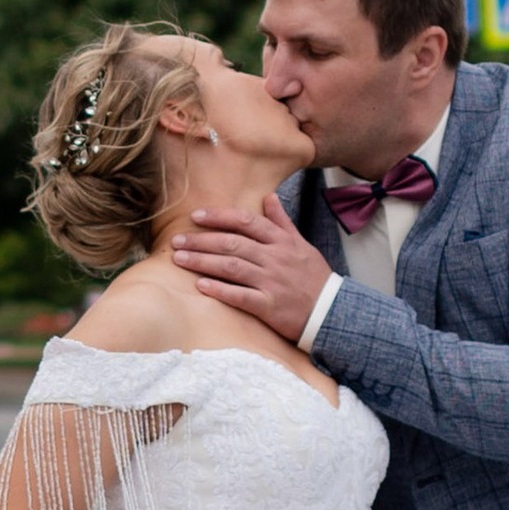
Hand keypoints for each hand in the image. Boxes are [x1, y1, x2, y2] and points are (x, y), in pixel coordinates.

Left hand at [171, 194, 333, 343]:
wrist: (332, 312)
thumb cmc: (313, 277)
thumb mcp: (301, 245)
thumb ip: (281, 222)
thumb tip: (268, 197)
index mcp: (281, 241)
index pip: (247, 222)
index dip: (220, 217)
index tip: (196, 216)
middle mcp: (275, 258)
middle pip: (232, 244)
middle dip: (201, 240)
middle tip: (176, 240)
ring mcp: (272, 282)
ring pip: (232, 267)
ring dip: (203, 262)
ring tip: (179, 259)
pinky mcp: (269, 306)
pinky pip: (240, 296)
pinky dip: (220, 290)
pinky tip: (200, 285)